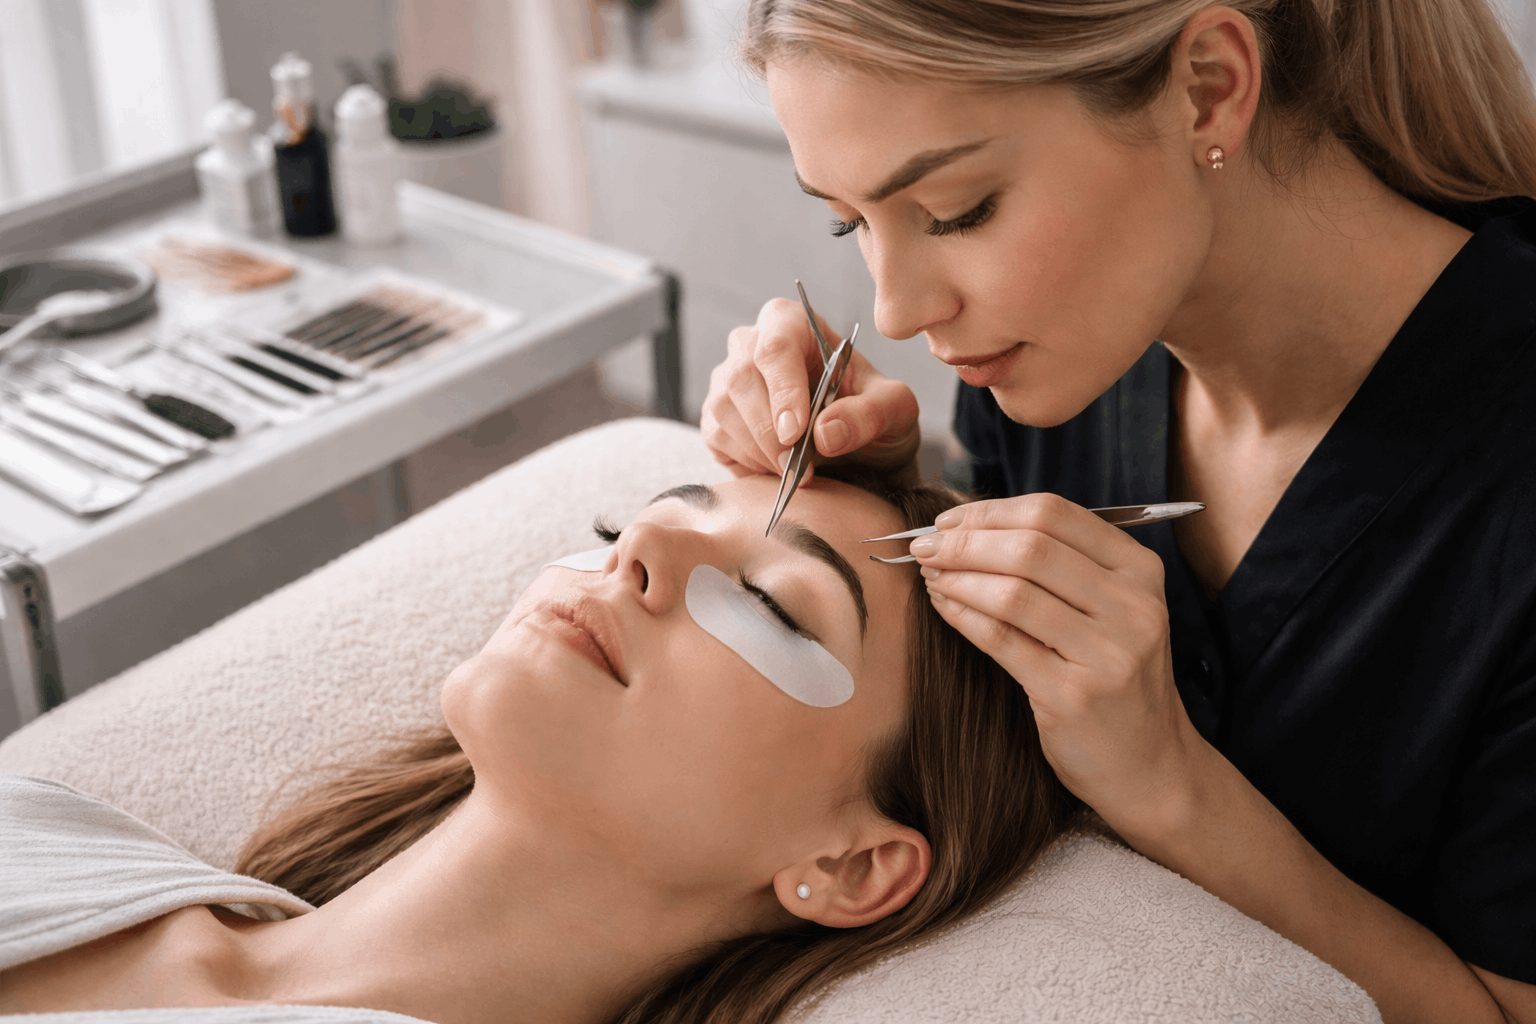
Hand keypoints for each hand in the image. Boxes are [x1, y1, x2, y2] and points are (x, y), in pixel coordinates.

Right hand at [700, 297, 920, 477]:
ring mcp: (727, 379)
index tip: (796, 433)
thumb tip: (825, 433)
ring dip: (759, 450)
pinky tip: (776, 468)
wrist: (858, 448)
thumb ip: (869, 414)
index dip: (783, 390)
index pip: (776, 345)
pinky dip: (746, 460)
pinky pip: (716, 436)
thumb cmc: (872, 414)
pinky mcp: (716, 415)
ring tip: (797, 471)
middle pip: (740, 377)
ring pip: (723, 409)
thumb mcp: (895, 410)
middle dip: (769, 430)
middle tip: (800, 467)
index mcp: (795, 324)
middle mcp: (752, 343)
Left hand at [912, 493, 1205, 830]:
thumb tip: (969, 527)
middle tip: (924, 548)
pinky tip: (943, 606)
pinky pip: (1001, 639)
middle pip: (1030, 548)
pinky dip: (962, 615)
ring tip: (930, 576)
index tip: (947, 520)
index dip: (990, 512)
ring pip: (1012, 592)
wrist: (1149, 768)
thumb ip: (1061, 566)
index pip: (1054, 514)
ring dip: (957, 577)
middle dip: (964, 541)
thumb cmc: (1115, 680)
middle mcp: (1132, 606)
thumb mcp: (1111, 612)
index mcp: (1140, 571)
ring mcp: (1108, 653)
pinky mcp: (1074, 696)